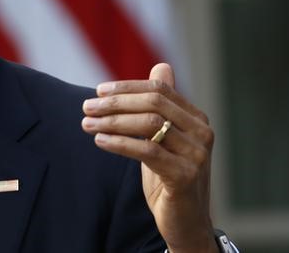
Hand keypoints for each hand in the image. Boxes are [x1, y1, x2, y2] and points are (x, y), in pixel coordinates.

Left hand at [81, 64, 216, 252]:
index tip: (98, 90)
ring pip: (149, 124)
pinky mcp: (185, 175)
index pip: (159, 89)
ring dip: (112, 121)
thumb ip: (161, 105)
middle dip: (115, 103)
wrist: (185, 222)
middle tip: (87, 107)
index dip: (127, 87)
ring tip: (87, 124)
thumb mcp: (164, 137)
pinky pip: (147, 151)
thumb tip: (162, 66)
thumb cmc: (170, 176)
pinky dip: (119, 143)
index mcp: (196, 118)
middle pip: (153, 104)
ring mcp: (197, 154)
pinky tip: (100, 141)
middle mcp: (201, 132)